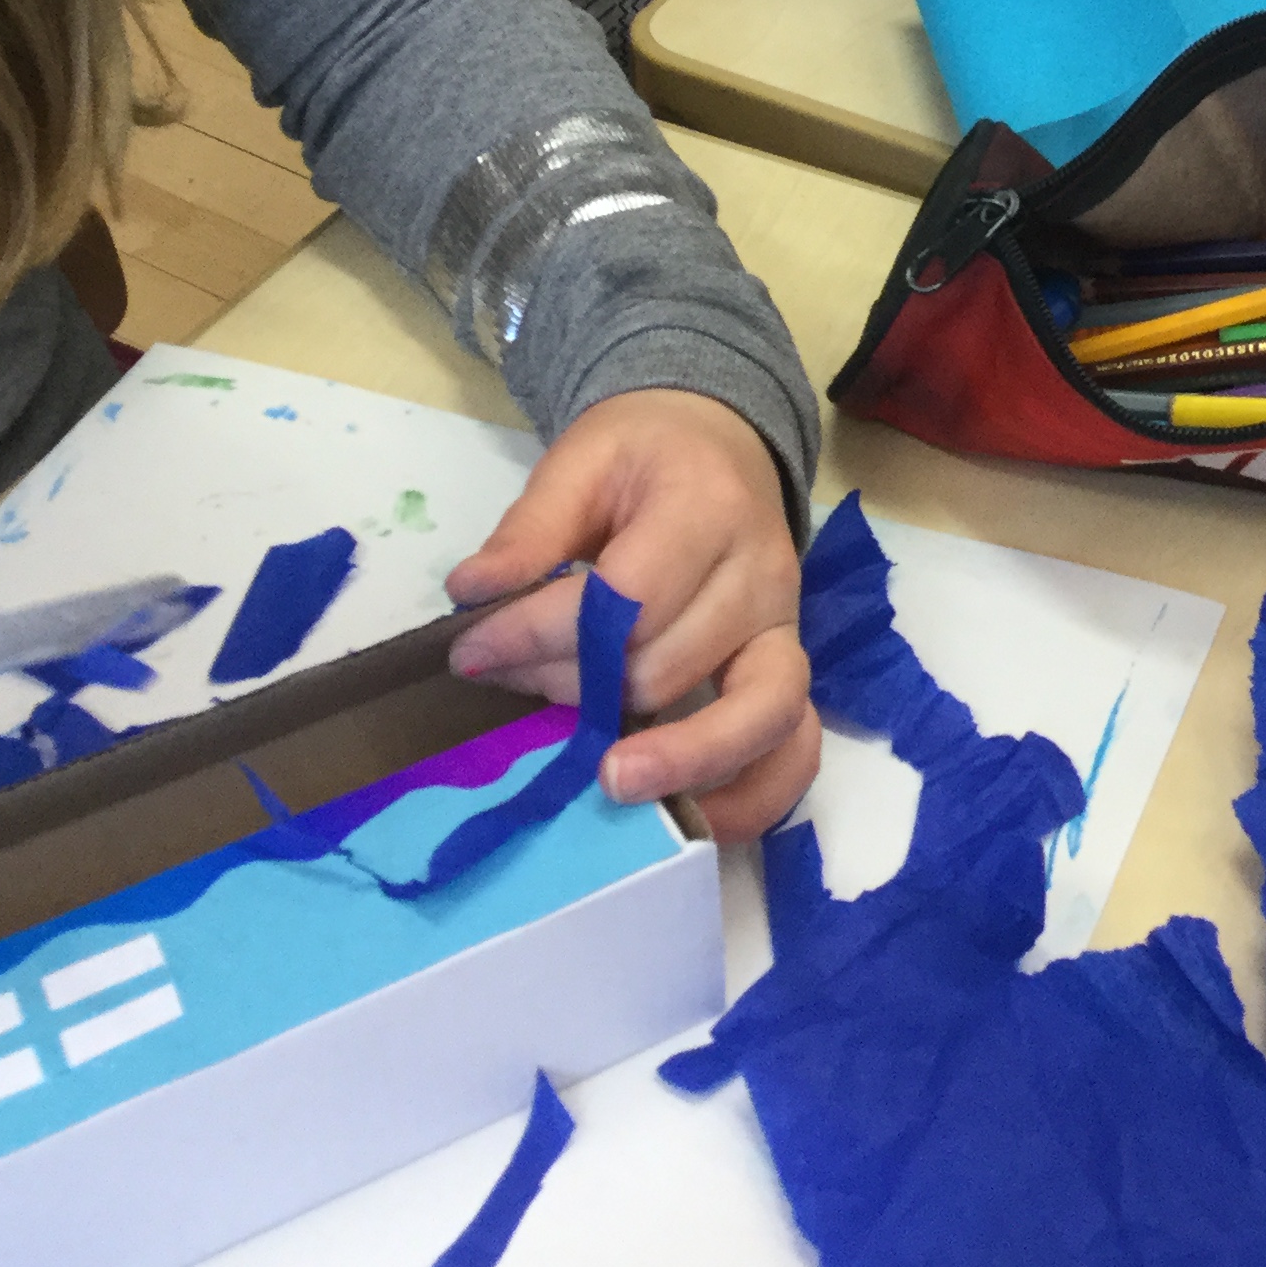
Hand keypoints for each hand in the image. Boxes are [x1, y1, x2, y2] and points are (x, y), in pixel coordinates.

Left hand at [444, 391, 815, 841]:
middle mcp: (762, 574)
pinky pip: (795, 751)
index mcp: (708, 507)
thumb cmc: (646, 457)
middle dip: (579, 691)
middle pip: (669, 665)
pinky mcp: (789, 675)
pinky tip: (692, 821)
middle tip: (515, 687)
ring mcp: (785, 632)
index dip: (543, 634)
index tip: (470, 653)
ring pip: (752, 715)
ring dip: (677, 758)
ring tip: (608, 780)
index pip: (627, 596)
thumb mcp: (582, 460)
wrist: (722, 445)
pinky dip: (752, 797)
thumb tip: (472, 594)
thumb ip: (530, 528)